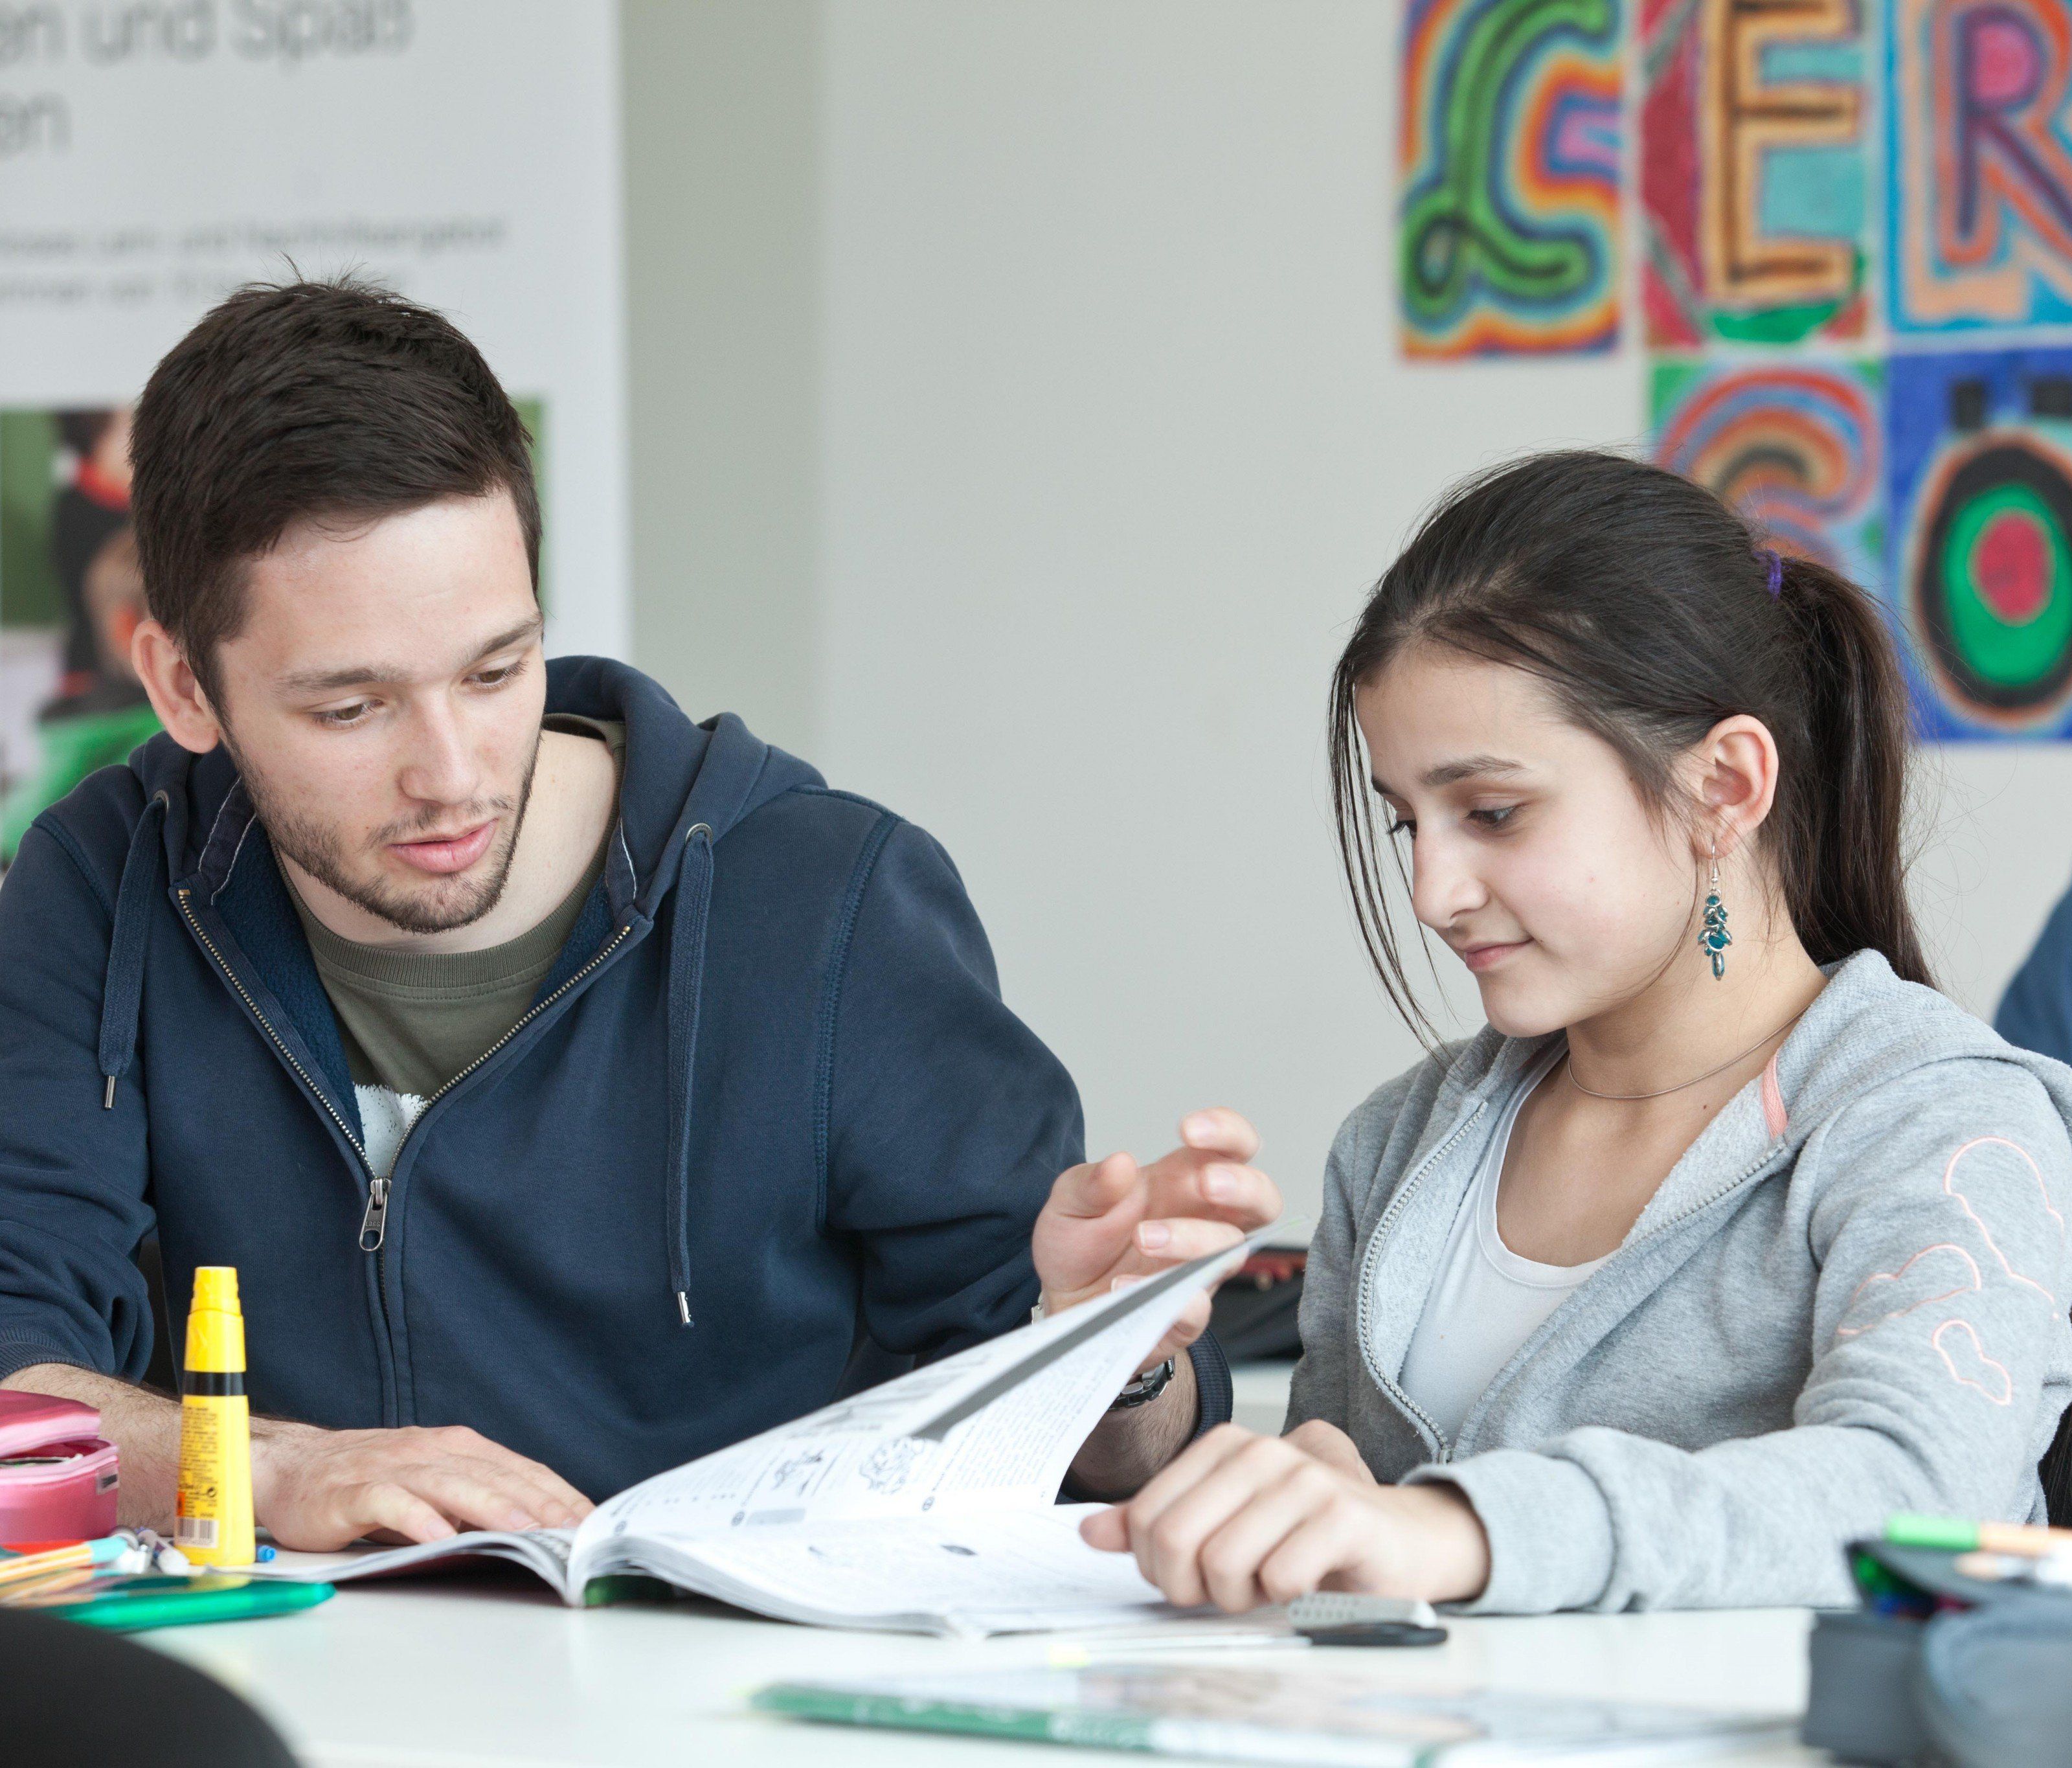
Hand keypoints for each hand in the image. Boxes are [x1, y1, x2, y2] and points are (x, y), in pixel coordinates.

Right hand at [252, 1420, 593, 1550]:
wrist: (291, 1469)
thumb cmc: (368, 1481)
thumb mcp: (431, 1486)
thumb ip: (474, 1501)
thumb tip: (532, 1531)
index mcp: (458, 1448)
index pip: (521, 1470)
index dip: (559, 1494)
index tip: (592, 1521)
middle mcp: (431, 1451)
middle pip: (495, 1476)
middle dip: (539, 1504)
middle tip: (572, 1532)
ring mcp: (393, 1468)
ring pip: (452, 1484)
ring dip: (491, 1507)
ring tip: (522, 1529)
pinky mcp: (353, 1491)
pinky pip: (391, 1502)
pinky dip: (417, 1518)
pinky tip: (439, 1538)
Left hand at [1034, 1109, 1280, 1372]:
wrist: (1058, 1303)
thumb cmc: (1078, 1245)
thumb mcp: (1069, 1203)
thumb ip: (1091, 1183)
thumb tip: (1119, 1163)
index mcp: (1181, 1183)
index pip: (1231, 1148)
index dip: (1227, 1132)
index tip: (1189, 1129)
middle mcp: (1202, 1223)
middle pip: (1262, 1199)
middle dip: (1244, 1186)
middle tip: (1207, 1183)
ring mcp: (1198, 1271)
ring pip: (1233, 1252)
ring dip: (1194, 1239)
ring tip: (1143, 1237)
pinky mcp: (1182, 1318)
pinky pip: (1197, 1311)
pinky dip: (1170, 1298)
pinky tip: (1126, 1287)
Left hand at [1079, 1423, 1489, 1609]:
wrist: (1400, 1541)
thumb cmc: (1307, 1537)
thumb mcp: (1225, 1524)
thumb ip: (1160, 1523)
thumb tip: (1090, 1531)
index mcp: (1224, 1446)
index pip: (1146, 1518)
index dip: (1157, 1568)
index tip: (1191, 1578)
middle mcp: (1261, 1451)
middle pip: (1175, 1540)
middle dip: (1192, 1589)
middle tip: (1227, 1592)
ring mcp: (1304, 1478)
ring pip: (1223, 1563)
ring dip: (1240, 1599)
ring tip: (1268, 1586)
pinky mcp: (1343, 1514)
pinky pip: (1278, 1576)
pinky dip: (1284, 1599)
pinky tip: (1306, 1583)